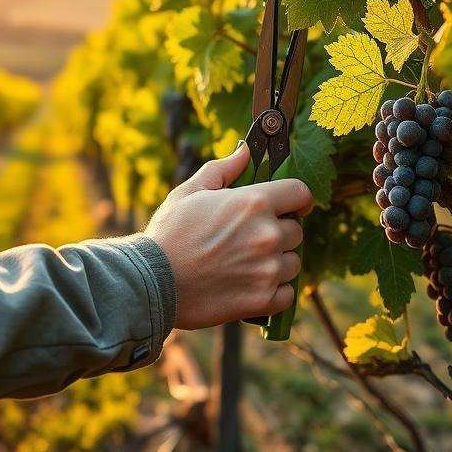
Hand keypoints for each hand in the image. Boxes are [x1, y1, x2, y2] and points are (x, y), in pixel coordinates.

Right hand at [145, 143, 312, 329]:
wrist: (151, 282)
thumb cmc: (169, 233)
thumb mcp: (191, 191)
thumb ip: (223, 169)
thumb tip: (245, 152)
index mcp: (254, 202)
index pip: (301, 193)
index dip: (298, 199)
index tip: (292, 206)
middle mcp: (267, 234)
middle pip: (297, 231)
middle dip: (279, 233)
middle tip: (252, 239)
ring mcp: (268, 269)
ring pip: (293, 263)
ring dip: (277, 263)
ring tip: (248, 264)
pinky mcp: (262, 300)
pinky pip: (287, 294)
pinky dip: (274, 291)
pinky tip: (251, 285)